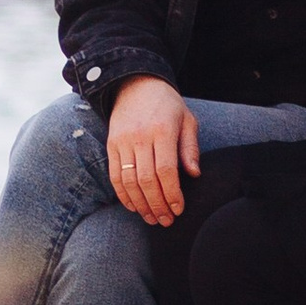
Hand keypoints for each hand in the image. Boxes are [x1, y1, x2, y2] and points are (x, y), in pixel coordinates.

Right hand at [107, 76, 200, 226]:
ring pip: (129, 181)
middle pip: (147, 180)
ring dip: (141, 204)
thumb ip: (190, 147)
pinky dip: (123, 195)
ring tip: (152, 218)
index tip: (179, 209)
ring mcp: (123, 141)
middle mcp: (140, 136)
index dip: (172, 194)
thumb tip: (194, 174)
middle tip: (166, 221)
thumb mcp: (187, 119)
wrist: (136, 83)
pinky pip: (114, 176)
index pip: (166, 170)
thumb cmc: (167, 105)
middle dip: (157, 205)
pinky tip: (134, 206)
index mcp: (162, 130)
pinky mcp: (111, 145)